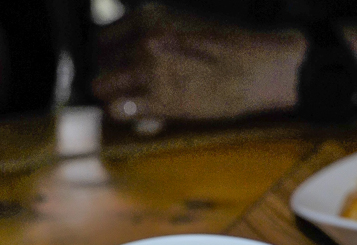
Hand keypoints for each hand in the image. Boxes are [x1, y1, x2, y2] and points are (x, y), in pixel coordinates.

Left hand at [93, 5, 305, 124]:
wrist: (255, 69)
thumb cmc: (226, 51)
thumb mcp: (182, 27)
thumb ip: (152, 37)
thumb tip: (130, 55)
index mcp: (148, 18)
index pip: (103, 39)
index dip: (107, 57)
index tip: (115, 68)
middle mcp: (142, 41)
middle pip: (101, 63)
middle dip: (109, 78)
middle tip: (123, 90)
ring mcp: (149, 71)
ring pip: (103, 86)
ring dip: (112, 97)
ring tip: (129, 103)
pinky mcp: (159, 101)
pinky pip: (118, 110)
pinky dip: (122, 114)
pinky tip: (134, 115)